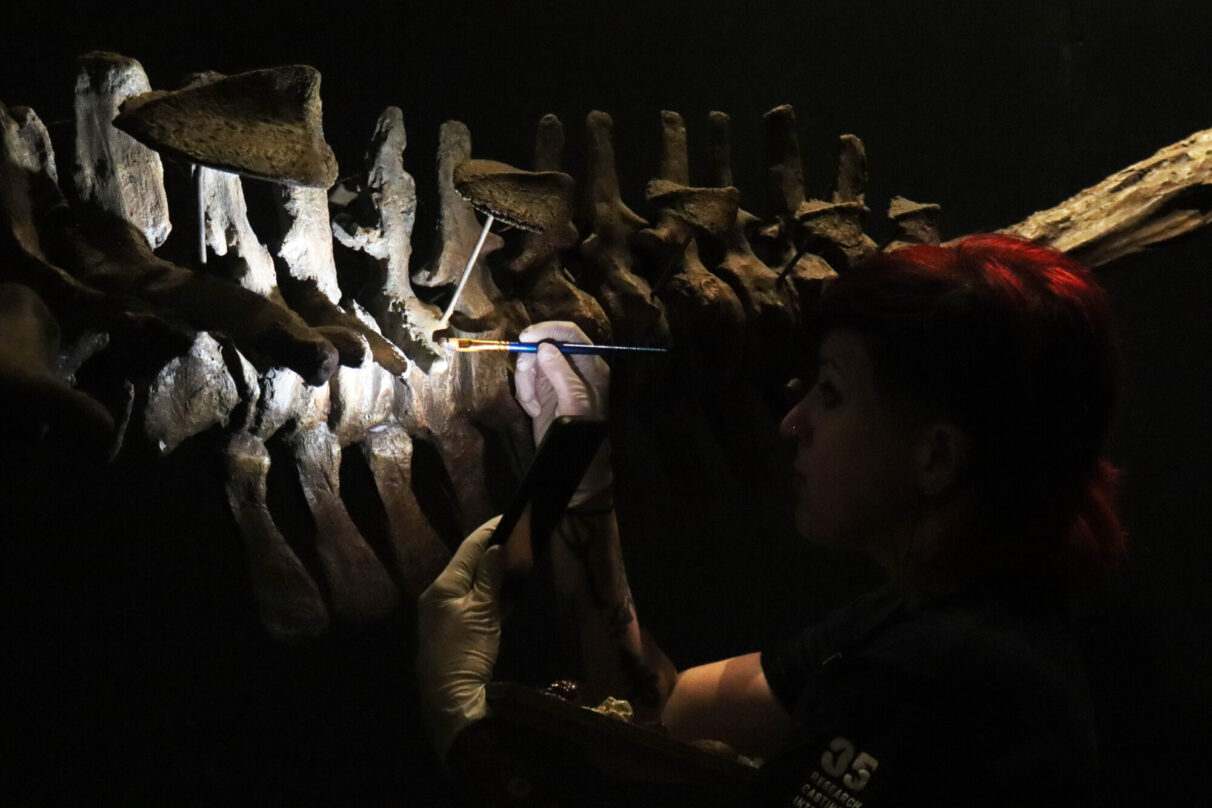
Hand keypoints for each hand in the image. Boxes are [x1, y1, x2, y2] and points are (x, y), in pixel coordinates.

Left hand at [415, 516, 505, 759]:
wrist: (452, 698)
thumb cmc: (466, 651)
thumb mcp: (482, 611)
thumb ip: (490, 578)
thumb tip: (496, 548)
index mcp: (443, 586)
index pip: (469, 549)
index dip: (489, 531)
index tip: (509, 517)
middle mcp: (438, 595)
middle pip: (468, 565)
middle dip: (492, 551)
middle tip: (518, 540)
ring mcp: (442, 615)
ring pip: (471, 584)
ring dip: (492, 573)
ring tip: (517, 562)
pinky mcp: (451, 632)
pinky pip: (472, 603)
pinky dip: (489, 595)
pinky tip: (506, 594)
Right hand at [514, 321, 611, 507]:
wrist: (574, 464)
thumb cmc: (581, 433)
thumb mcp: (574, 403)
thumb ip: (561, 373)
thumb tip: (544, 348)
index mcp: (591, 364)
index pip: (570, 333)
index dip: (547, 330)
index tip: (525, 337)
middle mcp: (574, 366)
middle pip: (544, 346)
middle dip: (531, 365)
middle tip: (529, 390)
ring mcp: (557, 377)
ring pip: (531, 363)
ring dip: (526, 384)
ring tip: (534, 406)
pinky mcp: (543, 389)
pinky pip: (526, 381)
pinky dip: (525, 395)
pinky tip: (533, 410)